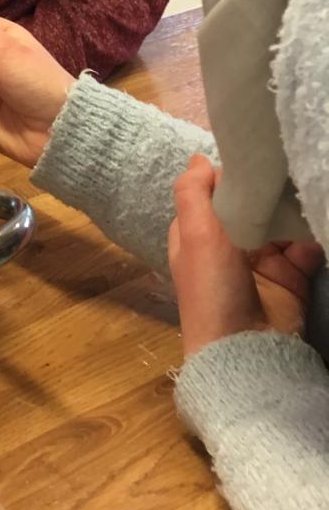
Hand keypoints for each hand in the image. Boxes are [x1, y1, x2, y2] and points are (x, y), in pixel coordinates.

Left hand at [168, 154, 323, 357]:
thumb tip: (198, 158)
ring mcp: (262, 262)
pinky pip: (305, 248)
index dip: (231, 177)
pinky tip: (315, 221)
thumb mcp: (194, 235)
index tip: (252, 161)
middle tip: (287, 168)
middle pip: (251, 207)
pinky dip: (311, 236)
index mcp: (198, 233)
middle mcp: (229, 244)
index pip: (214, 194)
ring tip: (305, 191)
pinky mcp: (291, 278)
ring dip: (293, 210)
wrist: (246, 351)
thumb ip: (193, 193)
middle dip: (269, 191)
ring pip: (281, 224)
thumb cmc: (211, 288)